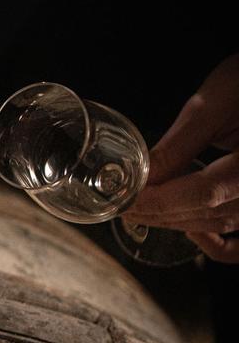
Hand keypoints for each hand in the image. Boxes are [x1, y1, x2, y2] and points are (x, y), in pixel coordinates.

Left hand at [126, 54, 238, 262]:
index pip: (205, 193)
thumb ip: (179, 143)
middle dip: (161, 212)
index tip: (125, 199)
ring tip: (142, 210)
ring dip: (177, 222)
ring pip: (221, 225)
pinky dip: (214, 241)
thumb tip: (141, 176)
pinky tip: (189, 229)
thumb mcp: (216, 101)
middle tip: (122, 205)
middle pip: (210, 214)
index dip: (161, 201)